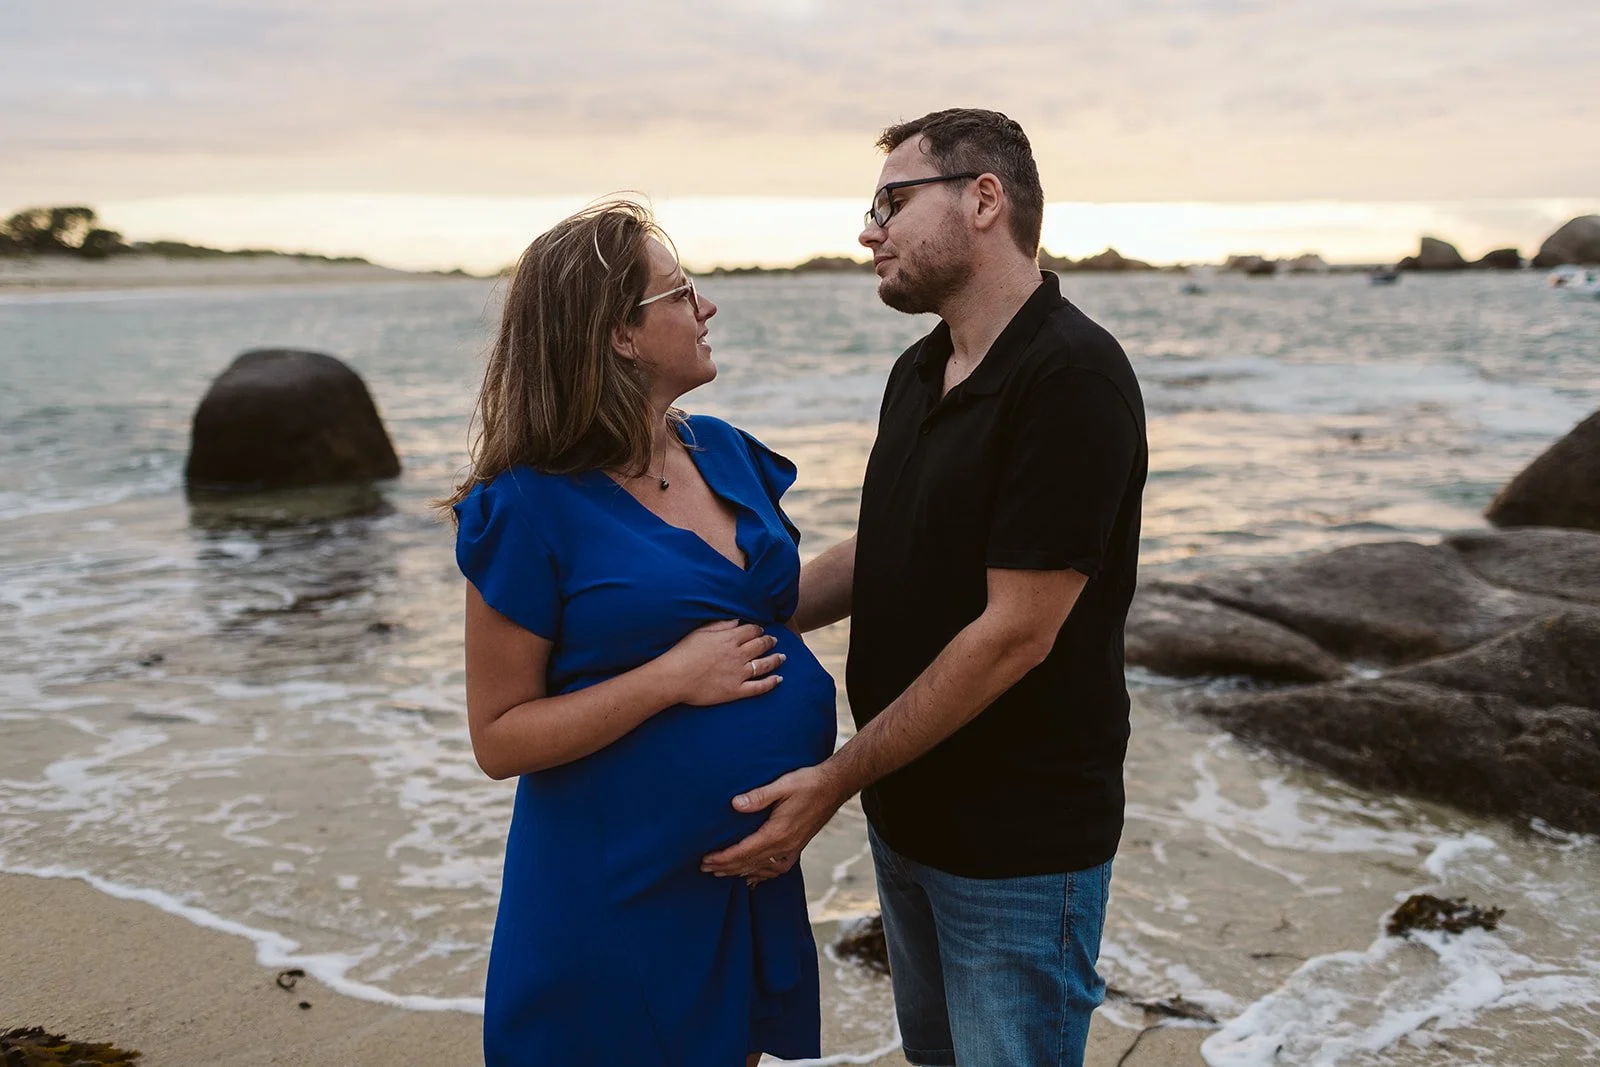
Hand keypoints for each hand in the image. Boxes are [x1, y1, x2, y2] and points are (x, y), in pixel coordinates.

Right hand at [661, 620, 783, 706]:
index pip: (751, 630)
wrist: (674, 677)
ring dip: (776, 660)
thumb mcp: (701, 632)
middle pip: (760, 645)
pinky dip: (771, 683)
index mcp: (729, 638)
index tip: (760, 630)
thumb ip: (721, 624)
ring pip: (764, 664)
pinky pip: (758, 687)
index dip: (758, 629)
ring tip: (782, 657)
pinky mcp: (736, 690)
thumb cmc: (682, 652)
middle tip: (774, 641)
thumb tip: (737, 620)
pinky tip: (778, 679)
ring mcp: (738, 673)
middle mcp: (737, 654)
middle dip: (769, 641)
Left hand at [701, 765, 848, 883]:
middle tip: (704, 869)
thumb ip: (758, 796)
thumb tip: (734, 804)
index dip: (723, 858)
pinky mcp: (797, 847)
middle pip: (749, 864)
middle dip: (725, 868)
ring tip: (721, 873)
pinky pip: (776, 869)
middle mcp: (785, 846)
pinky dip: (761, 875)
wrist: (833, 787)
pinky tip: (751, 877)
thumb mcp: (782, 785)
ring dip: (739, 872)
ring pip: (761, 869)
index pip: (744, 852)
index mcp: (778, 832)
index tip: (705, 860)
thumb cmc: (807, 782)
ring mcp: (792, 849)